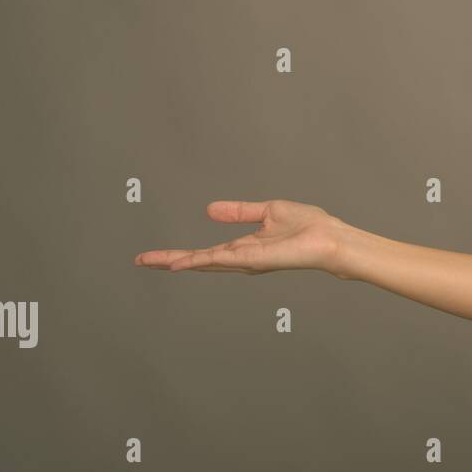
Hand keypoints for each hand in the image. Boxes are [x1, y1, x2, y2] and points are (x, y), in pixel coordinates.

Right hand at [133, 199, 345, 276]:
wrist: (330, 238)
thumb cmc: (310, 227)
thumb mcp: (268, 212)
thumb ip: (239, 212)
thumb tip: (210, 209)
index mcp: (245, 247)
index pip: (206, 253)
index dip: (181, 254)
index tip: (155, 256)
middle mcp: (241, 259)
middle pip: (198, 261)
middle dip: (169, 261)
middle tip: (140, 261)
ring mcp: (246, 262)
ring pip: (204, 263)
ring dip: (176, 261)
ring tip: (150, 261)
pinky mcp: (253, 260)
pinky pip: (220, 260)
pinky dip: (198, 262)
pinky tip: (178, 263)